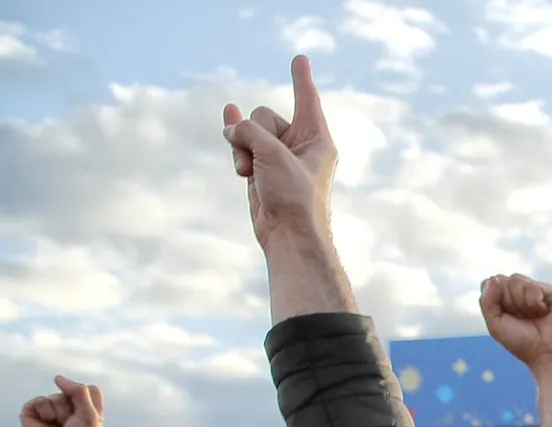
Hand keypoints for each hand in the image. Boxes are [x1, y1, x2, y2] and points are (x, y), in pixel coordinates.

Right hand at [20, 377, 102, 426]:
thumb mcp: (90, 414)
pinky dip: (45, 413)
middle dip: (72, 410)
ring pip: (54, 397)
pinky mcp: (33, 412)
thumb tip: (58, 378)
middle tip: (71, 426)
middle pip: (70, 392)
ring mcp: (49, 409)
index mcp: (85, 407)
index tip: (87, 416)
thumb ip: (79, 391)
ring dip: (59, 414)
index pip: (88, 389)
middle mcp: (67, 406)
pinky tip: (47, 425)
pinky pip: (40, 401)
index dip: (87, 400)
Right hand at [222, 55, 336, 246]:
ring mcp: (278, 158)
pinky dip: (236, 147)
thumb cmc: (293, 197)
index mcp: (317, 140)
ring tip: (251, 172)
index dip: (301, 78)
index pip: (307, 100)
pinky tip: (228, 126)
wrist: (288, 237)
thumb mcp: (273, 154)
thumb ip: (250, 132)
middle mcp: (300, 146)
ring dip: (243, 149)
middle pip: (265, 116)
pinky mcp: (261, 169)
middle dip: (255, 133)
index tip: (300, 58)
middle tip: (263, 162)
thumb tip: (232, 129)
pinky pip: (242, 145)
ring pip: (248, 133)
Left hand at [478, 274, 551, 373]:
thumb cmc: (522, 343)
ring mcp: (538, 291)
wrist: (548, 355)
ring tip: (534, 316)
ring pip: (516, 280)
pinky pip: (532, 286)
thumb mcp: (495, 324)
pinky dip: (534, 303)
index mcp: (507, 298)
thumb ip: (487, 300)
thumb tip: (495, 278)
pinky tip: (544, 313)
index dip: (495, 300)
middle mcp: (522, 292)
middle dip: (508, 302)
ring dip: (521, 303)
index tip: (507, 318)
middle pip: (502, 280)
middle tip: (522, 318)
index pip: (491, 283)